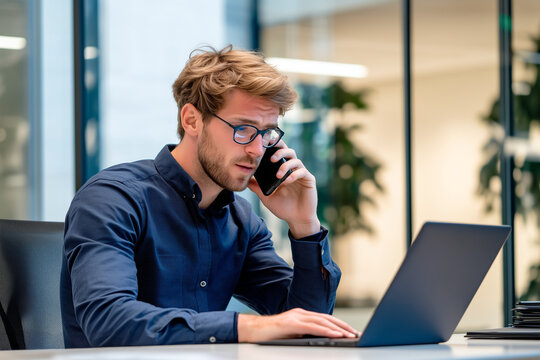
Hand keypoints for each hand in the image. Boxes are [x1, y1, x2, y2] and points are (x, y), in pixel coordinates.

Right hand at [237, 308, 358, 342]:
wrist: (251, 330)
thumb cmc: (270, 334)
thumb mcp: (292, 334)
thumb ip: (304, 334)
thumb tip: (320, 340)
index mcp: (301, 315)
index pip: (324, 319)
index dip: (338, 324)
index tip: (350, 331)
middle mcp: (300, 313)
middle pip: (327, 318)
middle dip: (343, 326)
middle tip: (355, 333)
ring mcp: (296, 317)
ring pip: (322, 321)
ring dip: (338, 329)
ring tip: (350, 335)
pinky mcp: (291, 323)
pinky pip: (313, 327)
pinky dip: (326, 331)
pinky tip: (336, 335)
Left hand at [248, 142, 319, 237]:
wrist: (296, 219)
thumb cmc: (283, 207)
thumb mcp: (266, 196)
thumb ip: (257, 187)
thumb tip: (245, 178)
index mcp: (283, 169)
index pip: (278, 153)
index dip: (273, 146)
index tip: (265, 143)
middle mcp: (292, 169)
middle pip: (288, 151)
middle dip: (280, 150)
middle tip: (271, 158)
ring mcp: (301, 173)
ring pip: (295, 160)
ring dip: (285, 165)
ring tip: (278, 175)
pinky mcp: (309, 180)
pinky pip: (302, 172)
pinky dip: (294, 175)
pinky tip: (286, 182)